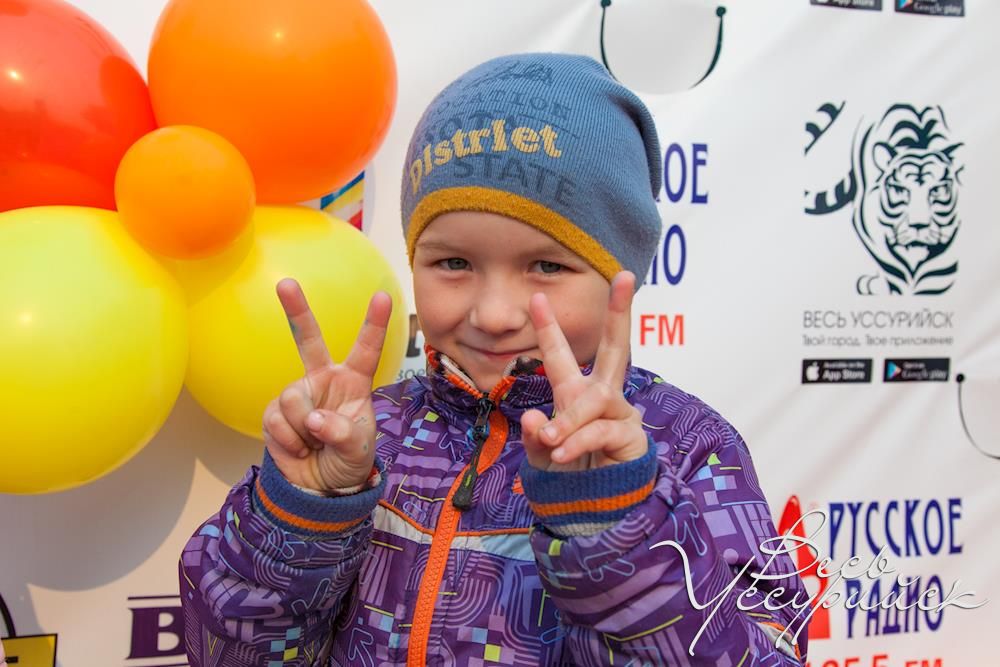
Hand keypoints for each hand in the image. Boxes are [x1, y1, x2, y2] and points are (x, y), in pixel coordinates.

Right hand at [263, 278, 390, 491]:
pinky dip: (290, 442)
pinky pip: (277, 421)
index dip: (374, 323)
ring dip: (305, 429)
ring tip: (315, 444)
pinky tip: (300, 450)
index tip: (382, 296)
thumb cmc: (348, 461)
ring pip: (293, 399)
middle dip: (296, 311)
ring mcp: (298, 395)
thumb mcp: (358, 450)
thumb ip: (342, 433)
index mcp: (353, 382)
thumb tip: (315, 419)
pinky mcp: (274, 414)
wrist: (319, 488)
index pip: (366, 350)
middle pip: (308, 340)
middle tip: (285, 283)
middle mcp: (324, 381)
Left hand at [520, 271, 647, 471]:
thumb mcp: (543, 456)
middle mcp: (601, 396)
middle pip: (617, 347)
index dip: (548, 327)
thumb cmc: (570, 475)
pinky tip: (563, 453)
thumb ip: (536, 438)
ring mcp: (619, 414)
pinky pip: (599, 431)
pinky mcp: (631, 436)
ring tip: (553, 444)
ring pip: (595, 401)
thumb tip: (534, 418)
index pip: (561, 355)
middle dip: (620, 312)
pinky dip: (579, 442)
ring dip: (571, 421)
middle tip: (628, 277)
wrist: (592, 511)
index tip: (536, 297)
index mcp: (575, 393)